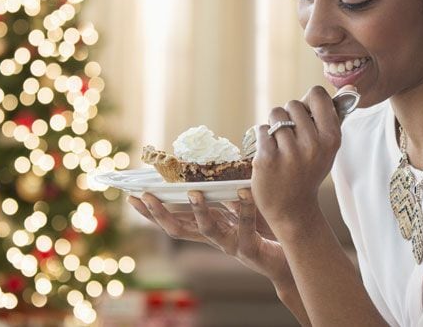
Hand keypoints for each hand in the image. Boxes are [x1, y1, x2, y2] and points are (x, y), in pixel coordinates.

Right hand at [127, 189, 292, 285]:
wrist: (290, 255)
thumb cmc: (264, 227)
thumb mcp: (238, 207)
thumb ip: (223, 194)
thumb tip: (207, 167)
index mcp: (207, 228)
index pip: (172, 221)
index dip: (151, 212)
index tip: (132, 197)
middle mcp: (214, 239)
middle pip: (177, 230)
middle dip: (159, 213)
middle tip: (145, 195)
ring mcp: (230, 245)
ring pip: (207, 231)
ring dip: (198, 211)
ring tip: (194, 192)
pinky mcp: (250, 248)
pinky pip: (244, 226)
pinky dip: (243, 208)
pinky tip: (243, 191)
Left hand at [252, 85, 342, 227]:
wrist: (291, 208)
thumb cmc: (309, 171)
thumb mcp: (328, 147)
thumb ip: (332, 118)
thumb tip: (350, 87)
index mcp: (331, 138)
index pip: (317, 95)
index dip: (308, 101)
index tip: (306, 114)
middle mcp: (312, 145)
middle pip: (292, 104)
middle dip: (288, 115)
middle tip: (291, 137)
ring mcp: (289, 153)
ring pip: (275, 114)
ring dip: (274, 126)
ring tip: (280, 145)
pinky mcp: (267, 159)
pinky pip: (261, 129)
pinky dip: (263, 138)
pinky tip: (270, 154)